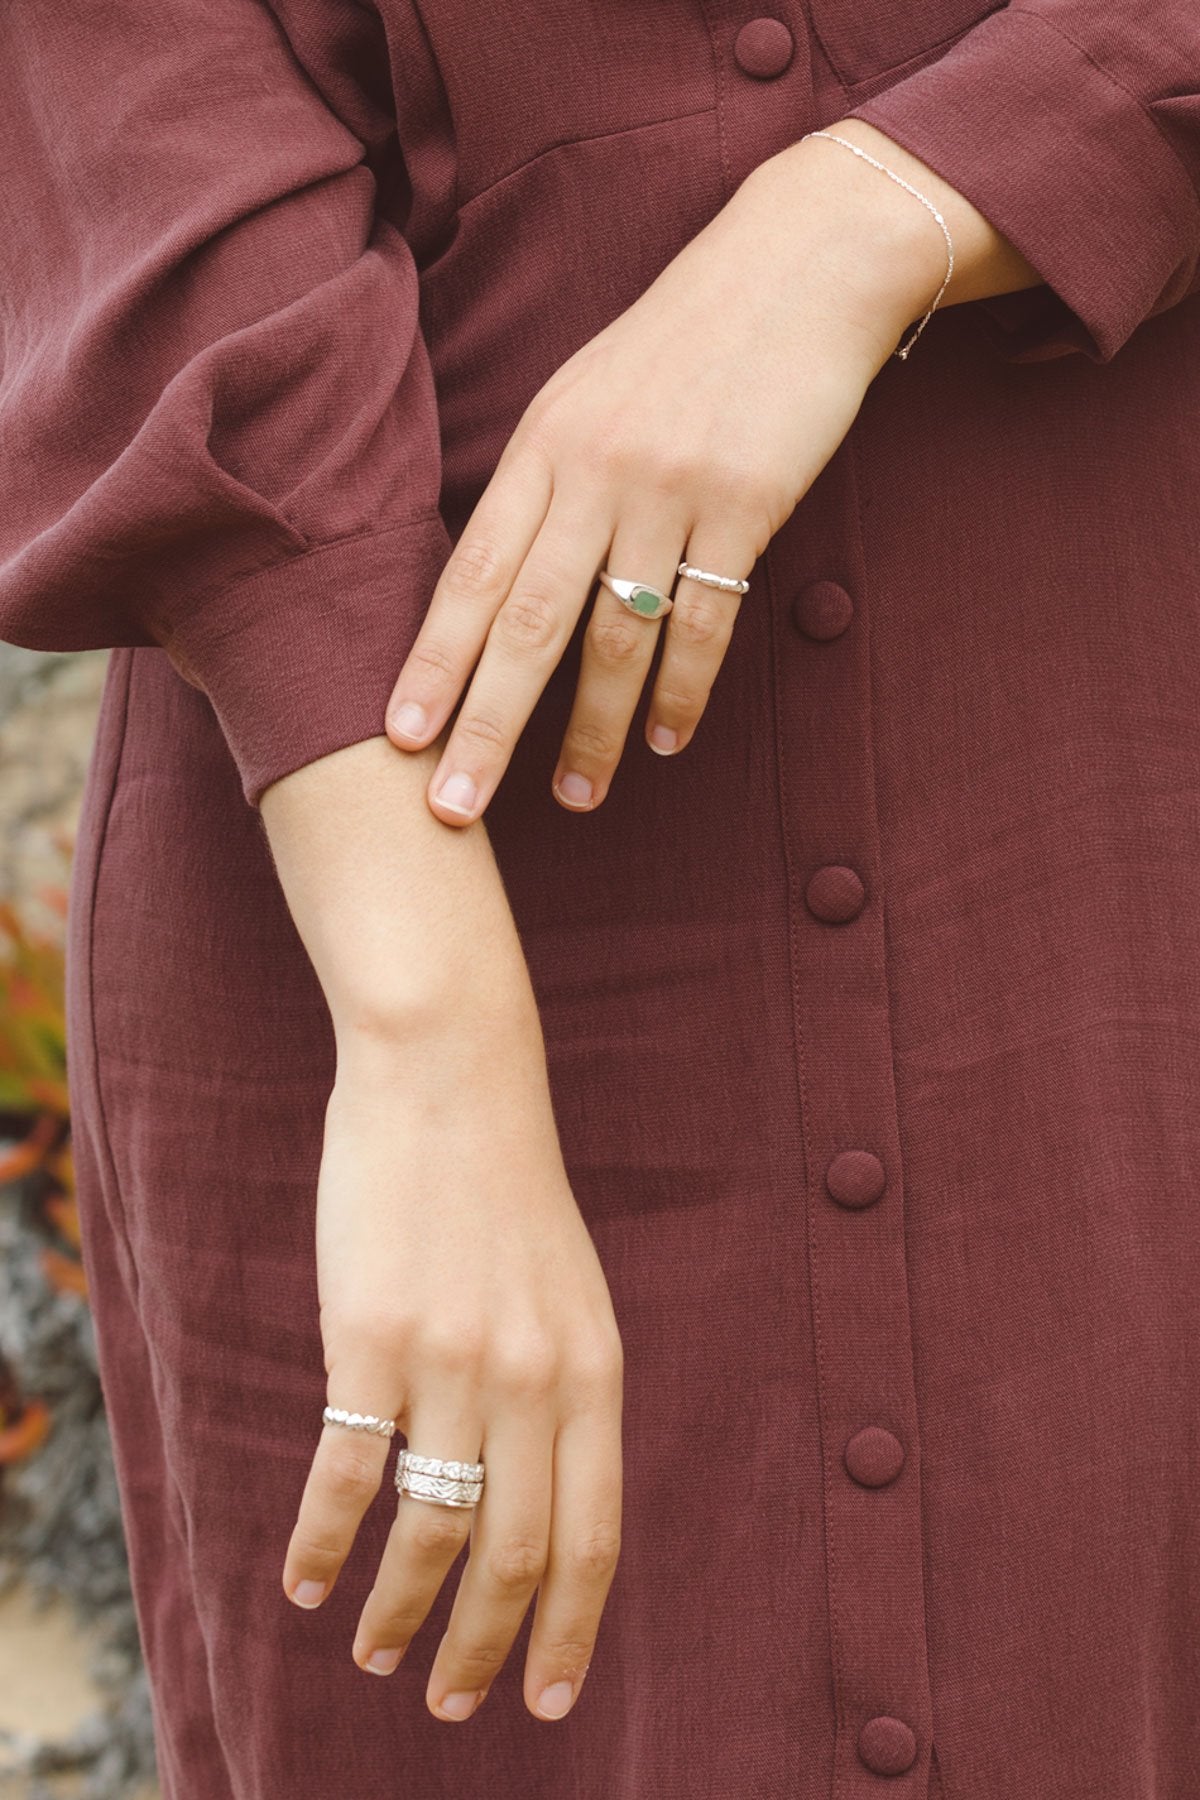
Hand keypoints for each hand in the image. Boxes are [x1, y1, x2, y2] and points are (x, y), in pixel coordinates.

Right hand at [279, 1013, 623, 1723]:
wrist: (449, 1081)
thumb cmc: (504, 1191)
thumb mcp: (571, 1293)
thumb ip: (564, 1393)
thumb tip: (537, 1503)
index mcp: (595, 1371)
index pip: (594, 1536)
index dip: (569, 1630)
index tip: (547, 1697)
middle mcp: (534, 1380)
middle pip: (513, 1555)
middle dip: (480, 1648)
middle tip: (451, 1705)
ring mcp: (453, 1360)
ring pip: (430, 1532)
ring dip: (400, 1614)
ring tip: (375, 1655)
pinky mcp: (371, 1338)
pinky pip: (346, 1474)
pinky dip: (321, 1542)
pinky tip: (302, 1578)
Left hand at [383, 125, 945, 824]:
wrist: (798, 265)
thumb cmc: (684, 341)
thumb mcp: (588, 394)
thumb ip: (546, 481)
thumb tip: (502, 582)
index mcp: (541, 444)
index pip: (470, 574)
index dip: (432, 662)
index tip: (398, 739)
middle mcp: (592, 470)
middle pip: (525, 622)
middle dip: (486, 725)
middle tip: (453, 810)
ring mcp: (669, 488)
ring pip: (616, 637)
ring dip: (594, 729)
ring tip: (577, 796)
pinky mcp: (744, 502)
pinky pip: (707, 620)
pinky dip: (684, 690)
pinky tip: (667, 741)